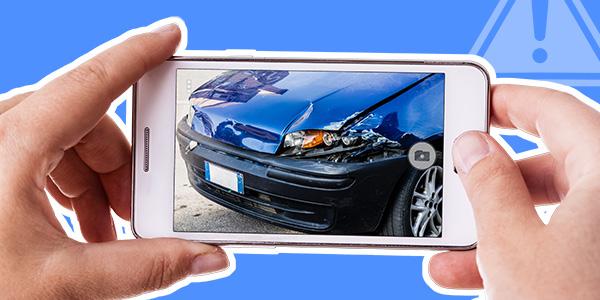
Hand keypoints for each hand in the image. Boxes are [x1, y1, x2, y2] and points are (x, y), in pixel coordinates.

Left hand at [0, 23, 227, 298]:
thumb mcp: (61, 281)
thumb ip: (143, 269)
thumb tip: (205, 255)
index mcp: (12, 143)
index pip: (93, 82)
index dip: (140, 54)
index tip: (172, 36)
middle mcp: (0, 134)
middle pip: (87, 121)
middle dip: (123, 166)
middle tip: (139, 211)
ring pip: (68, 141)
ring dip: (99, 184)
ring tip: (107, 233)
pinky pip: (45, 157)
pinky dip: (74, 188)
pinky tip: (80, 228)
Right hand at [428, 85, 599, 298]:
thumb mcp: (513, 247)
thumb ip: (487, 184)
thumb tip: (472, 146)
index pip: (554, 108)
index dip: (505, 101)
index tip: (472, 103)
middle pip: (551, 163)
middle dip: (492, 181)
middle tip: (455, 182)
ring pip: (551, 210)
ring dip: (495, 228)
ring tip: (449, 250)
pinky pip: (562, 242)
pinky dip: (518, 253)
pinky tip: (472, 274)